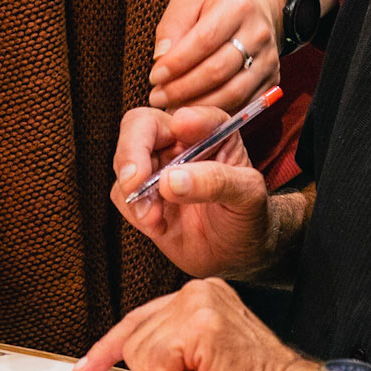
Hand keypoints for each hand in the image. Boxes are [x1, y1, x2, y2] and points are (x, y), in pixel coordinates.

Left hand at [74, 277, 311, 370]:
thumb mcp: (202, 361)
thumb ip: (172, 349)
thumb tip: (128, 361)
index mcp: (201, 296)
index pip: (139, 319)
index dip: (109, 348)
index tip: (86, 368)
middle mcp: (198, 291)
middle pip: (135, 341)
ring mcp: (198, 304)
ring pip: (141, 356)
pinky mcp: (199, 326)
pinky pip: (156, 367)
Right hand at [111, 105, 271, 277]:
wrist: (236, 255)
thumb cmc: (249, 217)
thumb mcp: (248, 196)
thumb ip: (217, 182)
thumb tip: (170, 180)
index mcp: (211, 132)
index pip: (189, 114)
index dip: (182, 121)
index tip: (182, 132)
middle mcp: (180, 144)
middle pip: (140, 126)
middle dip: (132, 152)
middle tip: (136, 181)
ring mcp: (158, 168)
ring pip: (125, 161)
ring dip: (134, 191)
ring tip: (155, 218)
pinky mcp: (142, 195)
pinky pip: (121, 193)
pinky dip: (134, 211)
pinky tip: (158, 227)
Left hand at [147, 0, 284, 113]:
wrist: (258, 10)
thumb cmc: (215, 8)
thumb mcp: (187, 5)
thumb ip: (170, 28)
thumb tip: (160, 60)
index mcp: (236, 7)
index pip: (204, 40)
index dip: (177, 63)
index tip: (154, 77)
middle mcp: (258, 33)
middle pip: (218, 70)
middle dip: (183, 89)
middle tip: (158, 98)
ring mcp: (269, 60)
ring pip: (232, 92)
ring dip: (198, 106)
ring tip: (173, 108)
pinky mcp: (272, 80)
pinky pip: (243, 105)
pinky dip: (217, 112)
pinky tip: (196, 113)